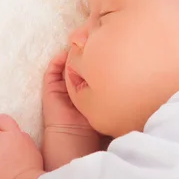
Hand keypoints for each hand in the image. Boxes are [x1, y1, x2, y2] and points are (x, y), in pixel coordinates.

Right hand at [42, 51, 100, 169]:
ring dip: (71, 55)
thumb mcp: (107, 103)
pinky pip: (52, 70)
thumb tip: (127, 72)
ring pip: (65, 65)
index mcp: (88, 91)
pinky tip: (65, 54)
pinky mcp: (51, 88)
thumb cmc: (94, 125)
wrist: (75, 137)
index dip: (95, 59)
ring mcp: (61, 87)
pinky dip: (58, 60)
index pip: (90, 70)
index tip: (104, 49)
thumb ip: (111, 90)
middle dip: (83, 54)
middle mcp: (74, 87)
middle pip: (78, 65)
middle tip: (90, 42)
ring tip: (77, 45)